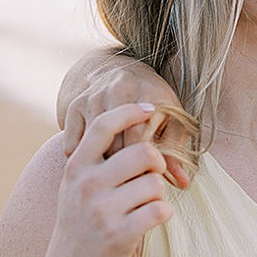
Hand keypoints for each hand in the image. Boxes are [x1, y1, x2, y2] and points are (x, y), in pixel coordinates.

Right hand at [47, 103, 174, 256]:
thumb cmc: (79, 226)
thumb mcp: (74, 188)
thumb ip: (92, 159)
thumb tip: (122, 122)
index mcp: (77, 168)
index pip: (104, 125)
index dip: (130, 112)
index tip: (150, 110)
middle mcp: (87, 185)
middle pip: (143, 152)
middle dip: (157, 162)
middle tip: (153, 175)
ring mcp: (102, 210)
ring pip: (155, 183)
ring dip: (159, 194)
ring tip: (146, 206)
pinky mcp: (120, 234)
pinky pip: (160, 210)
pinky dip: (164, 214)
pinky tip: (153, 220)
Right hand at [60, 58, 190, 187]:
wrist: (125, 73)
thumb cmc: (156, 106)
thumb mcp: (172, 124)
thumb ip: (175, 153)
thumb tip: (183, 183)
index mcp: (148, 92)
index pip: (140, 137)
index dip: (143, 164)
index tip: (147, 178)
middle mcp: (119, 89)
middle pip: (116, 141)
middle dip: (124, 167)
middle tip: (131, 183)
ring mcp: (94, 96)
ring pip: (94, 143)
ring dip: (103, 165)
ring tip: (115, 178)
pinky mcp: (75, 104)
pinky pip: (73, 142)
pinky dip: (83, 158)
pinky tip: (96, 166)